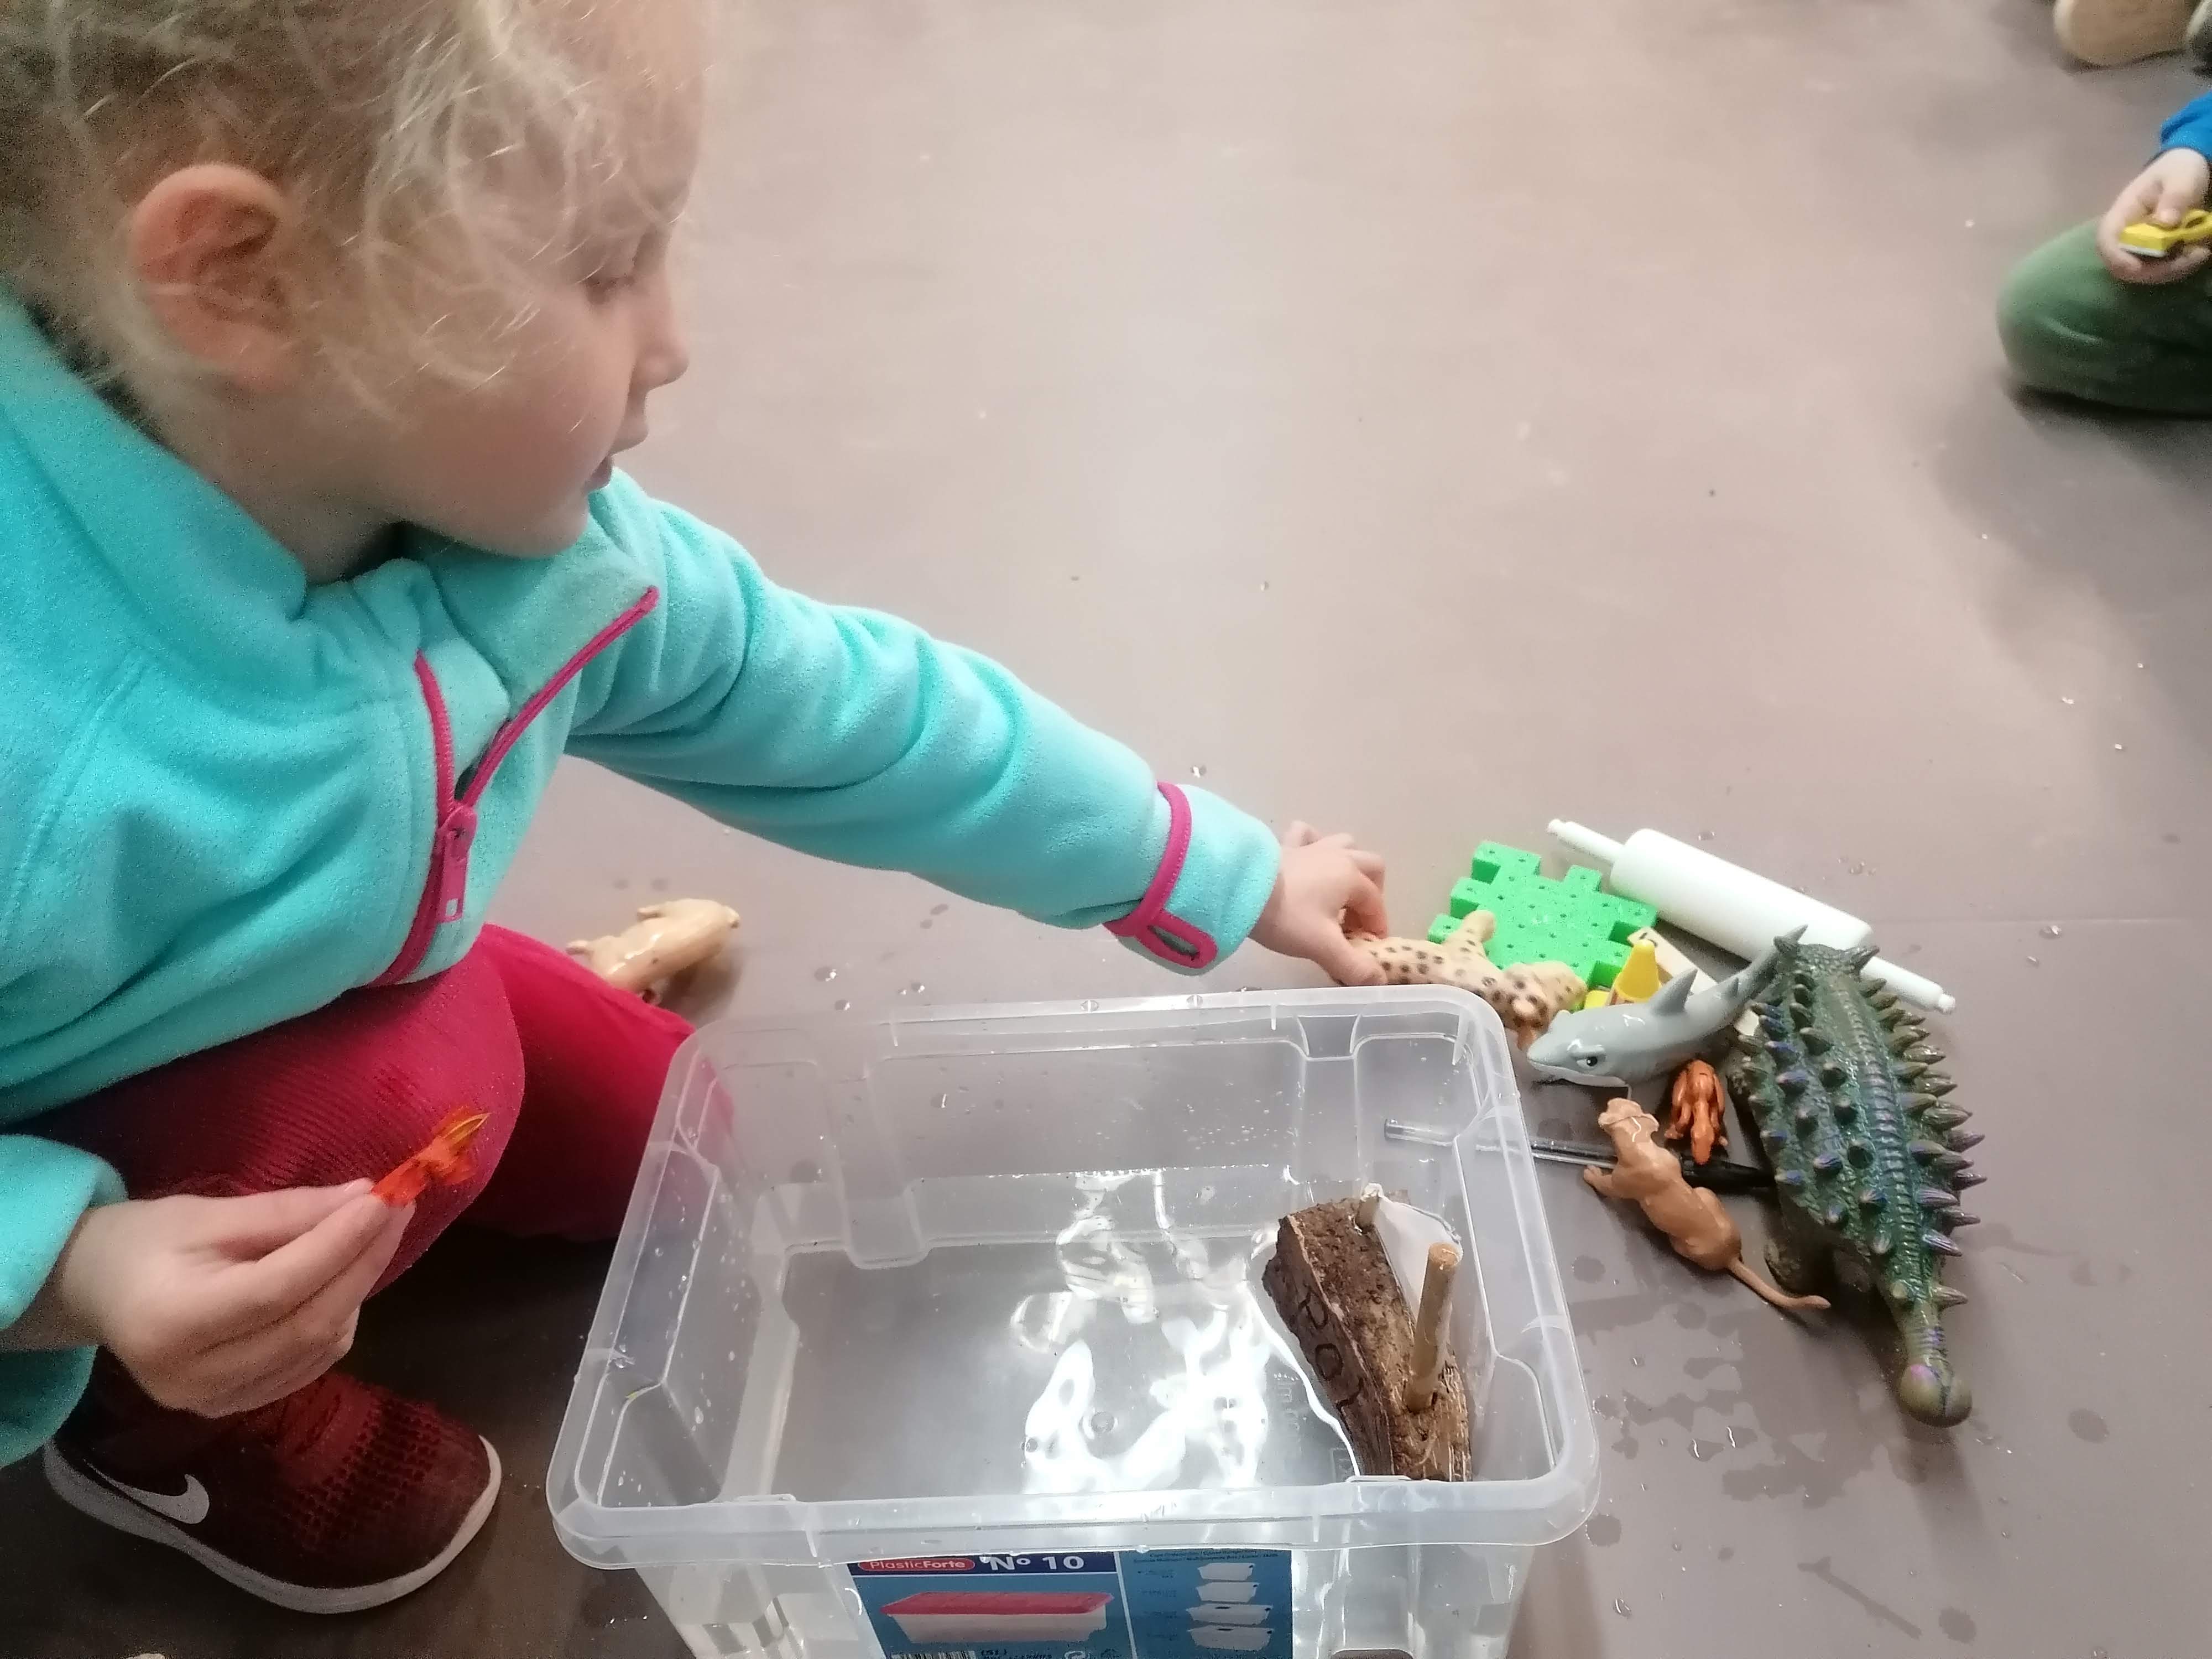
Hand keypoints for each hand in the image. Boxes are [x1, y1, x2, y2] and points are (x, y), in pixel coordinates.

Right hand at [4, 1184, 410, 1417]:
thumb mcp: (205, 1213)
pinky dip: (336, 1320)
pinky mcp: (231, 1408)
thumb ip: (284, 1212)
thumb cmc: (143, 1242)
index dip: (340, 1244)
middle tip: (399, 1209)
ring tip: (367, 1238)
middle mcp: (193, 1378)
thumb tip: (363, 1197)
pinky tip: (338, 1281)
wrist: (95, 1293)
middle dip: (364, 1262)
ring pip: (317, 1348)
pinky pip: (307, 1365)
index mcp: (173, 1323)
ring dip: (357, 1290)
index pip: (278, 1287)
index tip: (384, 1200)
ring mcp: (213, 1402)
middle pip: (308, 1324)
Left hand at [1248, 822, 1388, 984]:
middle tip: (1355, 921)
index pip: (1376, 905)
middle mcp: (1337, 856)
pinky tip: (1307, 860)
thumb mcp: (1323, 947)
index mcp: (1351, 878)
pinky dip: (1313, 844)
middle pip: (1371, 867)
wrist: (1238, 889)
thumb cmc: (1286, 917)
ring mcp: (1311, 846)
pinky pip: (1306, 835)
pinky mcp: (1285, 845)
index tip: (1366, 950)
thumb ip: (1354, 966)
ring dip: (1348, 866)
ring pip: (1344, 845)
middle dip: (1371, 894)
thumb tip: (1379, 981)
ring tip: (1336, 893)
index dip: (1376, 929)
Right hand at [2097, 149, 2211, 283]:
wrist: (2187, 172)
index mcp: (2122, 213)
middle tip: (2193, 256)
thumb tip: (2166, 222)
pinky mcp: (2153, 255)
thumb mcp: (2181, 176)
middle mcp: (2124, 236)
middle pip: (2122, 266)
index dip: (2115, 258)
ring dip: (2172, 271)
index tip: (2138, 267)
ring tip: (2201, 252)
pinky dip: (2180, 268)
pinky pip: (2160, 272)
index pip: (2105, 240)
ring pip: (2142, 274)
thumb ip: (2175, 196)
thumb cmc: (2178, 170)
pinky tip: (2199, 252)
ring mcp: (2137, 248)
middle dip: (2155, 271)